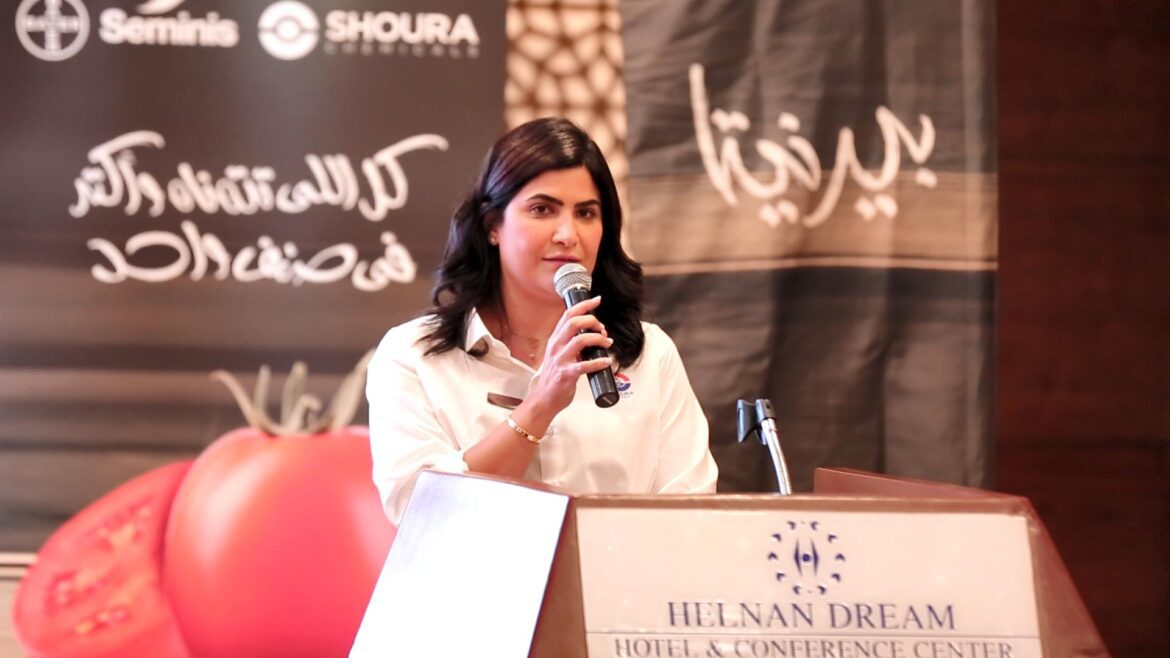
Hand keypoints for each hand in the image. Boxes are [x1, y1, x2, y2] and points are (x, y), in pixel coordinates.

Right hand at [525, 296, 612, 418]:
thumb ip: (570, 343)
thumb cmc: (554, 378)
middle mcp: (556, 347)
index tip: (596, 300)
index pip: (567, 315)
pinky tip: (607, 361)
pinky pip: (585, 365)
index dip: (583, 305)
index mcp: (555, 340)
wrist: (544, 399)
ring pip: (580, 340)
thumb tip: (591, 335)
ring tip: (607, 343)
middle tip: (602, 329)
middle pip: (573, 323)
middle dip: (592, 321)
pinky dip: (599, 362)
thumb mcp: (558, 354)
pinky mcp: (567, 374)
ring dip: (598, 339)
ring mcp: (560, 360)